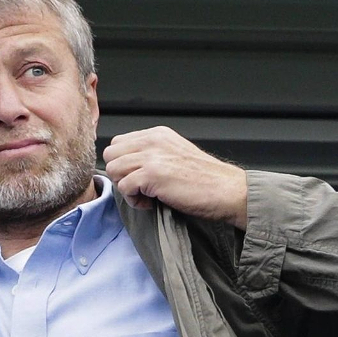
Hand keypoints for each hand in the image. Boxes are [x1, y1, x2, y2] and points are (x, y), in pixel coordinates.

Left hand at [103, 126, 247, 229]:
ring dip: (125, 188)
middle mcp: (152, 140)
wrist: (226, 190)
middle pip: (111, 154)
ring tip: (145, 196)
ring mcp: (151, 156)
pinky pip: (123, 187)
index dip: (123, 163)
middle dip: (119, 174)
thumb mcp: (175, 154)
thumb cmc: (205, 179)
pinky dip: (134, 200)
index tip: (138, 177)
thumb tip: (128, 167)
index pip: (119, 143)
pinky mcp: (151, 174)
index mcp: (157, 134)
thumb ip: (152, 154)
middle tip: (137, 187)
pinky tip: (150, 202)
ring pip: (113, 169)